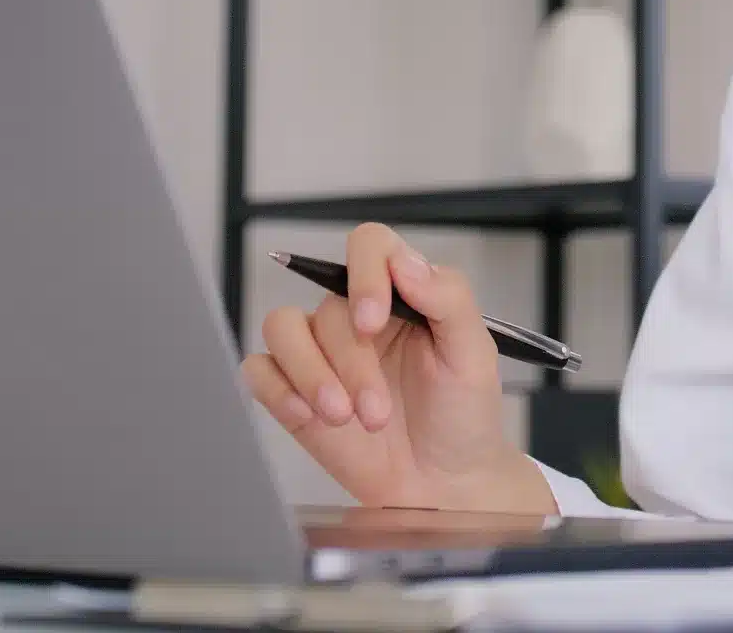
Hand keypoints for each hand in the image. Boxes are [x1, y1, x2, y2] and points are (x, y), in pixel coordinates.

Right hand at [241, 223, 553, 514]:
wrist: (443, 484)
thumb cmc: (462, 415)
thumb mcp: (474, 355)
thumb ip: (448, 300)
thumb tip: (405, 263)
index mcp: (400, 293)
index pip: (369, 247)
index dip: (365, 274)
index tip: (372, 321)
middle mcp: (354, 316)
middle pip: (328, 307)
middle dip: (352, 363)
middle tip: (377, 412)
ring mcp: (320, 353)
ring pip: (281, 328)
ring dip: (310, 374)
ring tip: (342, 417)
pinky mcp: (293, 391)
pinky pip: (259, 370)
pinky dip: (278, 391)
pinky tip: (308, 417)